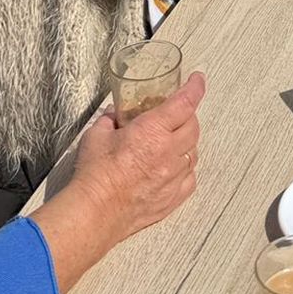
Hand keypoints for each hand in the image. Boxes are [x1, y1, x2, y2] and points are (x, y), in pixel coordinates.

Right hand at [31, 74, 204, 291]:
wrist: (94, 213)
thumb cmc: (95, 175)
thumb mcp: (97, 135)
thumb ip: (110, 120)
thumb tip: (114, 115)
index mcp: (153, 130)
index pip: (185, 102)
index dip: (195, 87)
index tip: (197, 80)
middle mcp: (168, 152)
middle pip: (193, 126)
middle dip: (188, 115)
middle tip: (177, 113)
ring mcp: (172, 178)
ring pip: (194, 153)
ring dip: (187, 143)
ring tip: (172, 141)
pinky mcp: (171, 200)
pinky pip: (189, 180)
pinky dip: (185, 170)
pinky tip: (174, 169)